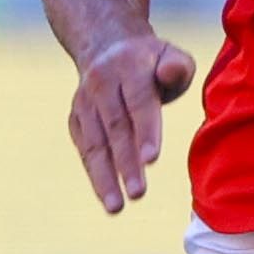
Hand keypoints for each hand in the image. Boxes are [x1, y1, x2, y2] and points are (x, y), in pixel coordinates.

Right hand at [68, 32, 195, 214]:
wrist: (107, 46)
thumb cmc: (152, 61)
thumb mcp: (172, 54)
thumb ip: (178, 67)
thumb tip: (169, 75)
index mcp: (129, 66)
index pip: (138, 102)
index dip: (145, 131)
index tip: (151, 160)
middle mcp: (102, 82)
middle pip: (115, 127)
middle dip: (126, 163)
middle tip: (138, 193)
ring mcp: (85, 101)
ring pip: (94, 143)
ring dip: (104, 177)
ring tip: (116, 208)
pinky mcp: (76, 117)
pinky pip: (85, 149)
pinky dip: (95, 174)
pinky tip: (108, 197)